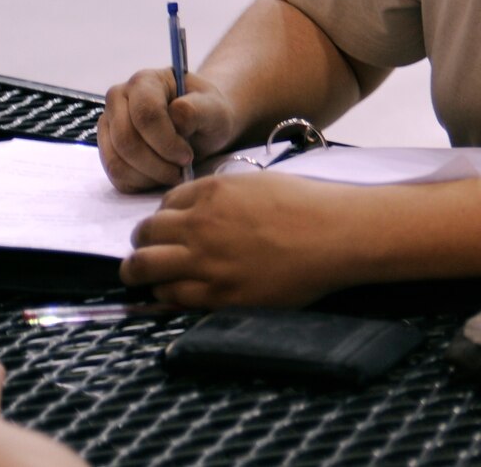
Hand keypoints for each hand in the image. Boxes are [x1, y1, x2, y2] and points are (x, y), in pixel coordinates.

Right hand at [97, 67, 241, 192]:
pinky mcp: (106, 147)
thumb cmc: (207, 113)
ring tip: (173, 172)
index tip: (188, 156)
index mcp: (145, 81)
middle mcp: (118, 97)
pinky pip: (116, 175)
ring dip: (149, 176)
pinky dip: (140, 182)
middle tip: (180, 170)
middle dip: (157, 163)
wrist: (199, 125)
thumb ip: (197, 109)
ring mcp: (108, 123)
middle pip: (126, 141)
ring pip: (117, 161)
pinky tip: (160, 175)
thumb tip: (175, 114)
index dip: (166, 142)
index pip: (146, 115)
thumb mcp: (214, 109)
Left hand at [121, 172, 361, 307]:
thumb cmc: (310, 205)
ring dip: (141, 271)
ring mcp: (206, 261)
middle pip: (145, 234)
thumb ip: (224, 195)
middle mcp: (200, 225)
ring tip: (147, 276)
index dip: (164, 217)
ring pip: (144, 267)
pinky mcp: (218, 294)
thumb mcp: (260, 183)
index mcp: (213, 193)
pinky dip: (165, 294)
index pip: (164, 204)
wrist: (338, 234)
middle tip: (149, 252)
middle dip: (143, 243)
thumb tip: (201, 210)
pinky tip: (176, 292)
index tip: (169, 228)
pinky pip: (170, 296)